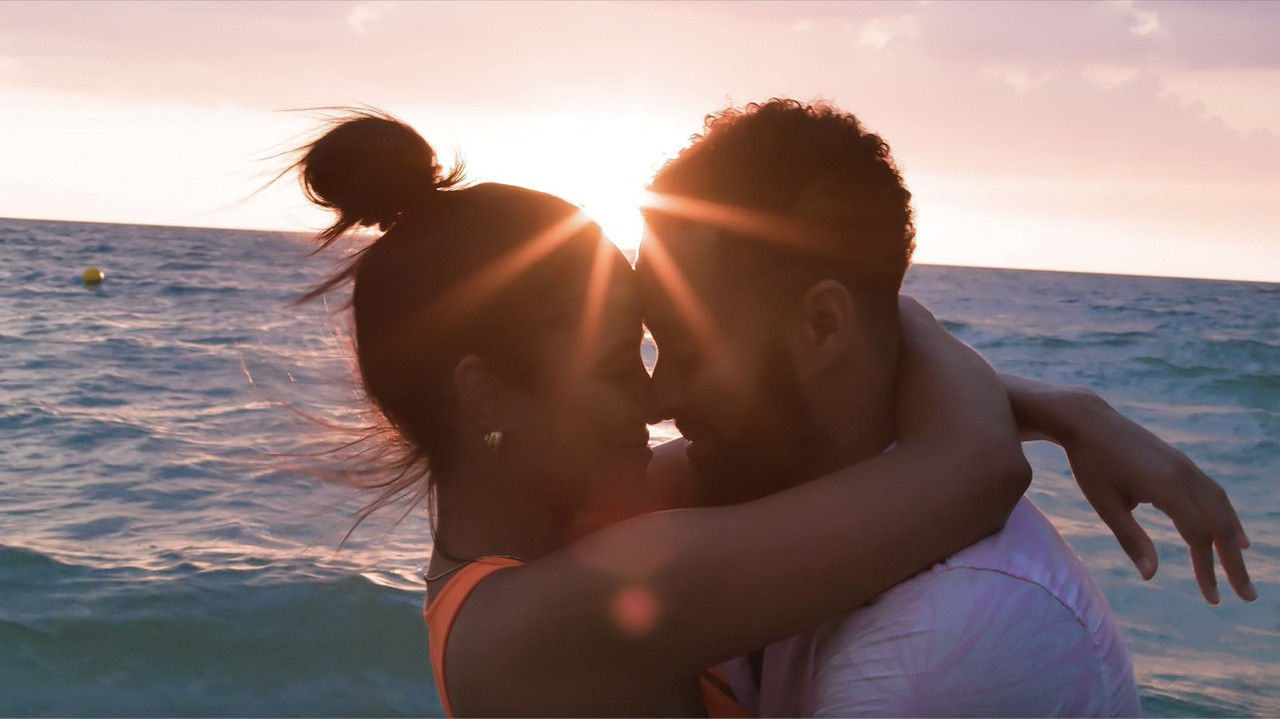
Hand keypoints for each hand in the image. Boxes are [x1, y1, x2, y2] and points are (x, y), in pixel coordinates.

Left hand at [1053, 388, 1255, 603]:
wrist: (1088, 421)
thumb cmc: (1091, 464)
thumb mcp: (1106, 505)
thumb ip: (1131, 539)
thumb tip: (1152, 576)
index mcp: (1167, 488)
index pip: (1198, 537)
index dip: (1207, 570)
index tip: (1212, 599)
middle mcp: (1185, 475)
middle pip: (1221, 524)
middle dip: (1234, 562)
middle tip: (1247, 595)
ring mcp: (1186, 466)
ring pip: (1221, 506)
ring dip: (1234, 537)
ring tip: (1241, 564)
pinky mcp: (1181, 461)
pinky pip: (1213, 492)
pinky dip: (1225, 513)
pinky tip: (1228, 527)